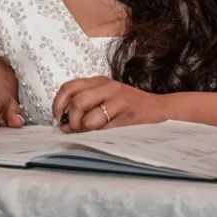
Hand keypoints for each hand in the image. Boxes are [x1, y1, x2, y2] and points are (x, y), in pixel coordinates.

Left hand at [52, 77, 170, 133]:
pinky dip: (96, 131)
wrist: (159, 110)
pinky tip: (102, 134)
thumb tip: (63, 125)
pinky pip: (101, 122)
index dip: (57, 104)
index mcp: (98, 82)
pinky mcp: (125, 109)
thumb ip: (85, 111)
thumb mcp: (106, 103)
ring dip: (81, 126)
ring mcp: (116, 96)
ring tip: (89, 132)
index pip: (69, 87)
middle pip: (75, 100)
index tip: (57, 120)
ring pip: (84, 110)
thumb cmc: (131, 110)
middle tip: (75, 130)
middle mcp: (106, 85)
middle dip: (70, 120)